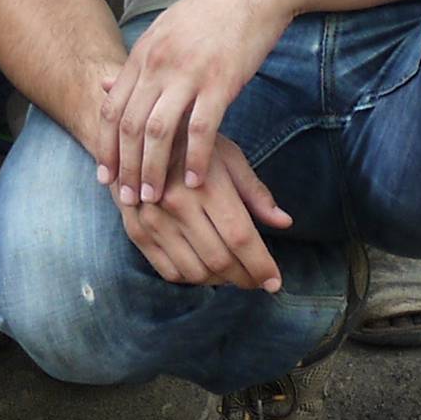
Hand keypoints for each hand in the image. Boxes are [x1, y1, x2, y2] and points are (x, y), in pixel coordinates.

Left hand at [96, 0, 283, 204]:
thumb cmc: (211, 13)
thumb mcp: (163, 30)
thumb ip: (138, 62)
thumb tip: (107, 84)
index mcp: (143, 53)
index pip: (113, 109)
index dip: (105, 147)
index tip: (104, 177)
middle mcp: (158, 65)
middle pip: (129, 126)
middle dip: (124, 167)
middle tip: (126, 199)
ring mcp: (188, 73)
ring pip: (158, 132)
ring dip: (152, 169)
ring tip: (153, 197)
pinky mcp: (220, 82)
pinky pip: (201, 129)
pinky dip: (195, 158)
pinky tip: (195, 181)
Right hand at [115, 135, 291, 291]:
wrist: (139, 137)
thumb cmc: (194, 146)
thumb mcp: (230, 159)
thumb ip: (256, 193)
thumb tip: (284, 222)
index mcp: (206, 185)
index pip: (240, 238)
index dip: (261, 266)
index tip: (275, 282)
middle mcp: (177, 205)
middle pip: (220, 259)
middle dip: (246, 278)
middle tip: (258, 280)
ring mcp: (153, 220)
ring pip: (195, 271)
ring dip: (221, 281)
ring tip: (234, 274)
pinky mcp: (136, 230)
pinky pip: (169, 271)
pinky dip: (193, 279)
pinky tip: (207, 270)